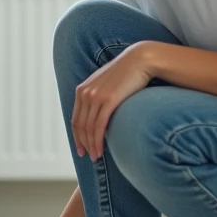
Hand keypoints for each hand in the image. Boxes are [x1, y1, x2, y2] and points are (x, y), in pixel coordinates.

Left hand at [72, 43, 152, 161]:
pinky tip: (100, 150)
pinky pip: (99, 126)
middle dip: (83, 144)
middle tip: (89, 156)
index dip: (77, 136)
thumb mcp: (107, 85)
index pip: (76, 119)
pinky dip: (98, 141)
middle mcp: (85, 93)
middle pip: (80, 126)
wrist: (140, 60)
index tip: (81, 148)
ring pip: (88, 128)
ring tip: (96, 156)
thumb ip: (99, 97)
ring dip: (91, 145)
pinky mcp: (108, 100)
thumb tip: (100, 113)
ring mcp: (96, 96)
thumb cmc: (127, 74)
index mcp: (82, 90)